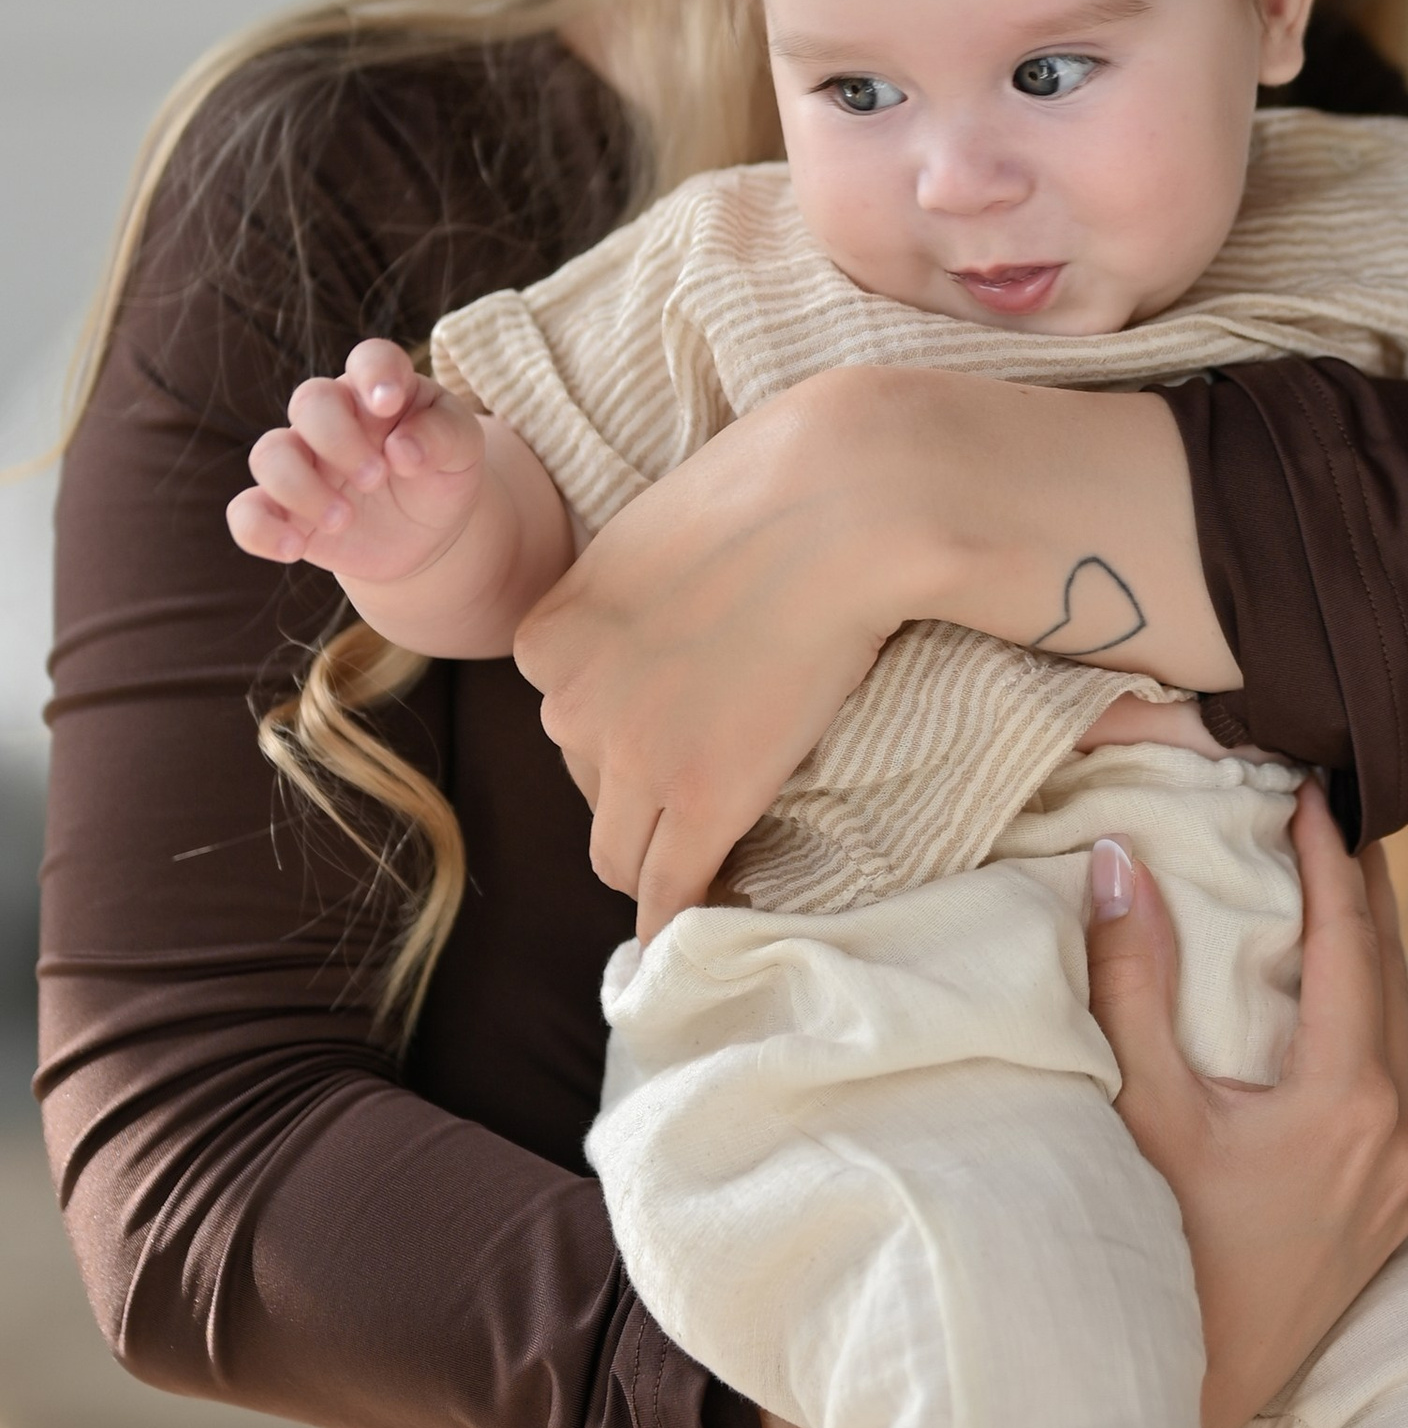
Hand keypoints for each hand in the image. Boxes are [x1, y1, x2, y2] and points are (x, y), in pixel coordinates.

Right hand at [228, 337, 486, 588]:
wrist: (426, 532)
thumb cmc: (441, 472)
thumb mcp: (463, 451)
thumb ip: (444, 436)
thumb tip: (403, 449)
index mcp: (381, 391)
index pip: (370, 359)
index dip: (375, 373)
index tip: (389, 402)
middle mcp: (333, 419)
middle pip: (309, 401)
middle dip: (339, 440)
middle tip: (376, 478)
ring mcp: (303, 463)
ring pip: (269, 454)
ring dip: (301, 488)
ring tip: (345, 520)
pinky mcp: (283, 511)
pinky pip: (246, 513)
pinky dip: (261, 530)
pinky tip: (294, 548)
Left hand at [515, 369, 908, 933]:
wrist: (838, 503)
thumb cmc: (770, 492)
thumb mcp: (653, 538)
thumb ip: (631, 601)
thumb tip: (667, 633)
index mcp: (549, 635)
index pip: (566, 720)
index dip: (624, 730)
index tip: (678, 727)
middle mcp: (569, 702)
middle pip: (590, 781)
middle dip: (640, 786)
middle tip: (717, 767)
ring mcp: (632, 757)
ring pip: (619, 852)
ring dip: (660, 855)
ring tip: (713, 854)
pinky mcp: (699, 800)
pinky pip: (667, 892)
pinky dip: (674, 922)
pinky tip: (695, 935)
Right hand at [1086, 782, 1407, 1427]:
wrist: (1185, 1399)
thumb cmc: (1154, 1257)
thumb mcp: (1138, 1110)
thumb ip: (1133, 980)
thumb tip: (1123, 860)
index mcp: (1347, 1100)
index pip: (1350, 942)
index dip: (1332, 858)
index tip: (1312, 791)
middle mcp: (1396, 1134)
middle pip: (1392, 977)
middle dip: (1366, 890)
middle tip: (1342, 812)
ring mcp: (1399, 1180)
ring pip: (1399, 1033)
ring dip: (1370, 958)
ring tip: (1339, 891)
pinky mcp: (1387, 1214)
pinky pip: (1393, 1086)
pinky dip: (1369, 1024)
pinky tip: (1335, 1009)